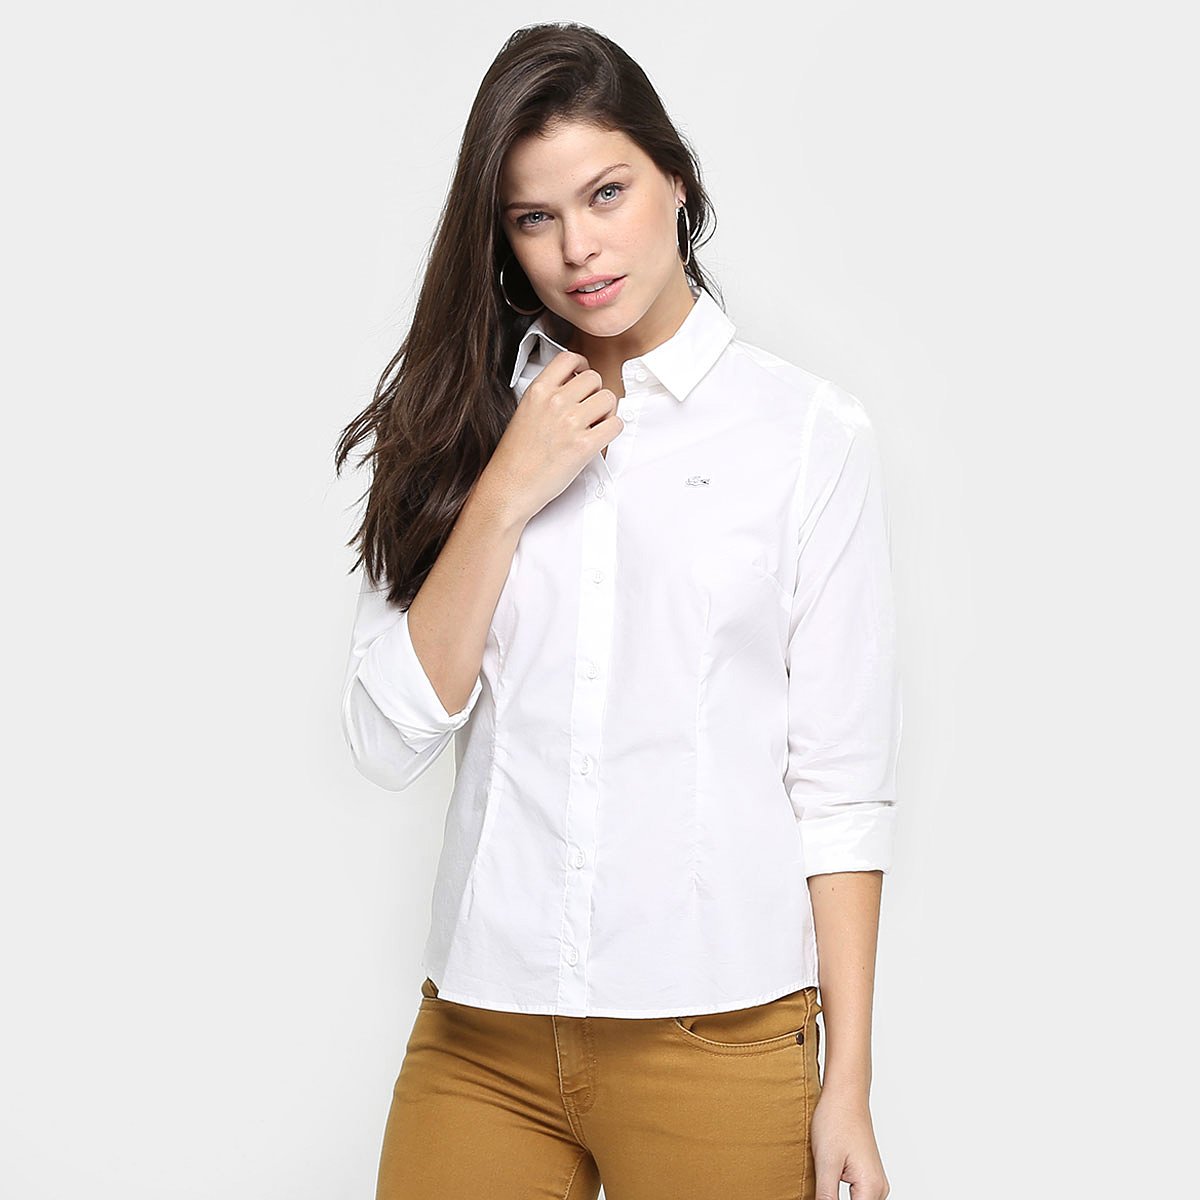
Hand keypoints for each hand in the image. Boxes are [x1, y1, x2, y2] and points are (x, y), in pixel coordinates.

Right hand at [483, 350, 623, 524]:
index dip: (581, 365)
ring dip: (606, 411)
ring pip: (608, 398)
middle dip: (595, 392)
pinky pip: (615, 425)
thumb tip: (572, 388)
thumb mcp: (523, 413)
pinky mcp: (584, 445)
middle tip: (589, 408)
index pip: (568, 358)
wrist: (509, 487)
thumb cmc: (514, 458)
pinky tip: (599, 438)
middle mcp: (554, 402)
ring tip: (594, 425)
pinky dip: (612, 430)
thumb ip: (546, 397)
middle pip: (594, 378)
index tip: (582, 375)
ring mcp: (570, 423)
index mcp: (537, 391)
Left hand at [810, 1087, 889, 1199]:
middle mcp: (879, 1188)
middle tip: (822, 1186)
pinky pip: (857, 1196)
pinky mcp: (867, 1175)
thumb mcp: (825, 1163)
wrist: (845, 1094)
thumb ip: (826, 1197)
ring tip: (825, 1183)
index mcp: (870, 1187)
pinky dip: (842, 1197)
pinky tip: (828, 1188)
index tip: (822, 1195)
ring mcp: (875, 1182)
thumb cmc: (836, 1120)